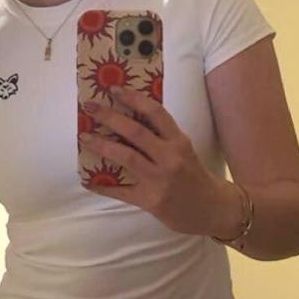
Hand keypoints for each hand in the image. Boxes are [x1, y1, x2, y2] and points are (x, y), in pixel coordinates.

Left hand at [83, 87, 241, 237]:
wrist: (212, 209)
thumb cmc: (195, 176)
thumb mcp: (184, 151)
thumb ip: (162, 137)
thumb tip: (127, 119)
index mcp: (179, 141)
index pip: (155, 113)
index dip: (134, 98)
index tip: (114, 89)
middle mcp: (170, 158)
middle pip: (136, 132)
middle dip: (110, 117)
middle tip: (90, 107)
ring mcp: (159, 180)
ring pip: (126, 157)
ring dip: (102, 145)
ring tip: (85, 137)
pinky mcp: (150, 200)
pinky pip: (121, 191)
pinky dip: (102, 185)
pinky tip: (88, 180)